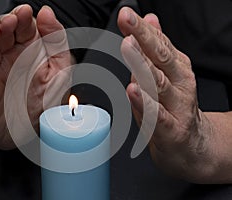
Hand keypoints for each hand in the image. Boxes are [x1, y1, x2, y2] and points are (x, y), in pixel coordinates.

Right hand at [0, 5, 72, 149]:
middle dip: (3, 26)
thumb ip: (56, 40)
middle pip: (0, 36)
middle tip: (9, 22)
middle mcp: (8, 59)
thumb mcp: (61, 68)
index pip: (21, 27)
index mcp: (27, 50)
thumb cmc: (47, 101)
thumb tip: (47, 13)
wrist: (37, 132)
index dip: (21, 18)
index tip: (25, 12)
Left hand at [117, 7, 217, 182]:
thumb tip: (150, 19)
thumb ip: (156, 48)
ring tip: (129, 47)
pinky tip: (133, 90)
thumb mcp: (165, 74)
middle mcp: (179, 83)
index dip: (142, 28)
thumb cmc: (172, 107)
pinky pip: (158, 115)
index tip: (126, 14)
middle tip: (127, 20)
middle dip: (143, 37)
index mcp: (176, 68)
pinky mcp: (171, 128)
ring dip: (143, 64)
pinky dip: (145, 102)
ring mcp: (176, 106)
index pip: (159, 43)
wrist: (190, 145)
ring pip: (159, 82)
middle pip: (160, 57)